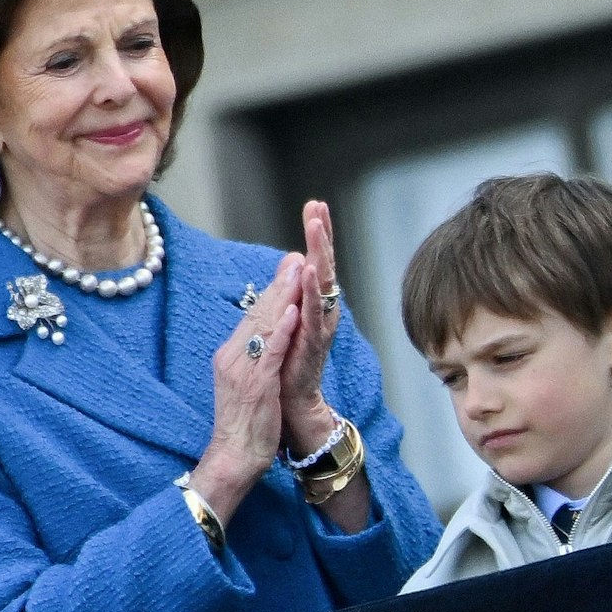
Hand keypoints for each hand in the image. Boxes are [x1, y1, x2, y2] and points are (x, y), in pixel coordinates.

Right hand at [196, 259, 301, 520]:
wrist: (233, 457)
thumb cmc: (244, 422)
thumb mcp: (247, 381)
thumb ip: (254, 356)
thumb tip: (265, 333)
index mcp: (231, 355)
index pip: (254, 316)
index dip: (272, 290)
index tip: (288, 265)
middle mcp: (233, 357)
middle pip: (259, 313)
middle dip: (279, 283)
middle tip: (295, 255)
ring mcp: (243, 370)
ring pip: (265, 326)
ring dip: (283, 296)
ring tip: (297, 270)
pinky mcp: (257, 384)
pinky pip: (270, 352)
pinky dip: (283, 330)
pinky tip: (294, 311)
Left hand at [281, 200, 343, 456]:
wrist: (289, 407)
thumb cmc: (287, 365)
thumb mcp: (288, 320)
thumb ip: (292, 291)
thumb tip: (295, 258)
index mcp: (312, 304)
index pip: (316, 261)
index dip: (317, 234)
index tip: (315, 204)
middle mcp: (321, 312)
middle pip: (324, 265)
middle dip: (321, 235)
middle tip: (319, 206)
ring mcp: (319, 327)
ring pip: (322, 284)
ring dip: (320, 253)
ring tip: (316, 227)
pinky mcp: (313, 344)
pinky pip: (313, 313)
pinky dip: (313, 291)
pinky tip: (311, 271)